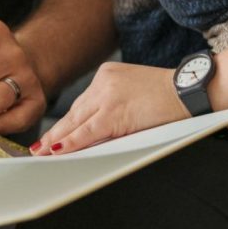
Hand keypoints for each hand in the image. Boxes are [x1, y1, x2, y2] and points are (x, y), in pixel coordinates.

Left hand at [32, 62, 185, 154]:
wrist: (189, 88)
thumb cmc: (169, 94)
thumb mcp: (134, 92)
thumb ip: (113, 104)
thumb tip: (94, 129)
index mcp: (107, 74)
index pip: (82, 103)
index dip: (67, 121)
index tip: (53, 133)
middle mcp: (103, 81)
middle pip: (74, 112)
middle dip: (56, 132)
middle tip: (38, 147)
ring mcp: (107, 96)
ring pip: (76, 122)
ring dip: (57, 140)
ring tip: (42, 153)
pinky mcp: (115, 112)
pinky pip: (88, 131)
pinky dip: (71, 142)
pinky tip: (58, 150)